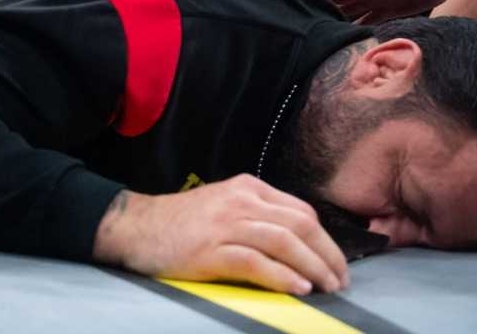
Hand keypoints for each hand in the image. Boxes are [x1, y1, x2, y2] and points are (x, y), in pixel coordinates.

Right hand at [96, 176, 348, 294]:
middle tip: (340, 281)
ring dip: (313, 267)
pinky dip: (282, 276)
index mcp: (248, 188)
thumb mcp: (225, 206)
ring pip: (284, 242)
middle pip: (300, 225)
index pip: (301, 211)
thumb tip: (299, 246)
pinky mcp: (211, 250)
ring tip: (328, 288)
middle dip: (328, 255)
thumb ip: (257, 217)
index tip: (337, 263)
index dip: (326, 240)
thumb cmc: (182, 223)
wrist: (136, 227)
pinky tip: (299, 288)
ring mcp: (226, 225)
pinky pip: (256, 263)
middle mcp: (241, 201)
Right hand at [305, 0, 451, 22]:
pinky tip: (347, 37)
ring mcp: (374, 3)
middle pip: (336, 1)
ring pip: (348, 12)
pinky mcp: (386, 12)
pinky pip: (366, 22)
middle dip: (319, 4)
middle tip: (299, 13)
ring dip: (334, 18)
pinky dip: (354, 28)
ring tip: (318, 28)